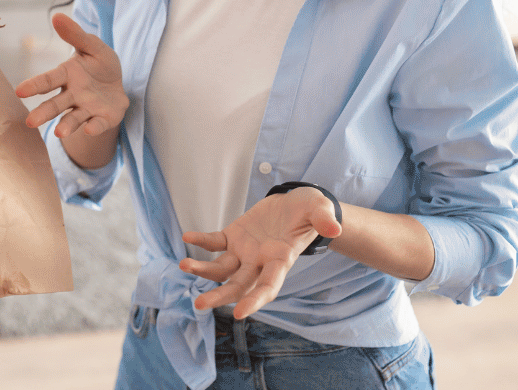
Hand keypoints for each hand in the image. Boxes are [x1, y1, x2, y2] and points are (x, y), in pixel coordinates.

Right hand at [15, 12, 124, 137]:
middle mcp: (72, 94)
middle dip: (44, 113)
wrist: (118, 83)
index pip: (48, 80)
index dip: (34, 85)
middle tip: (30, 123)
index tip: (19, 91)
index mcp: (67, 75)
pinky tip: (89, 130)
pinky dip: (94, 127)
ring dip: (66, 126)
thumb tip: (57, 16)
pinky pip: (98, 123)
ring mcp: (86, 108)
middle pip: (56, 104)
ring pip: (73, 118)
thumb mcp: (92, 46)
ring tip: (59, 133)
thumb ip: (75, 35)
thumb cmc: (99, 63)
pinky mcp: (102, 118)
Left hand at [179, 186, 341, 318]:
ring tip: (183, 265)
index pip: (268, 286)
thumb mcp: (319, 209)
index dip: (254, 301)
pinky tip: (187, 236)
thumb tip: (334, 228)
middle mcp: (260, 262)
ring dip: (203, 269)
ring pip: (222, 268)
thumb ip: (323, 219)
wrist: (295, 203)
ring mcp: (245, 251)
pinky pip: (214, 242)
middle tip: (199, 305)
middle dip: (220, 296)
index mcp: (282, 260)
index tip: (238, 314)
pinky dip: (202, 241)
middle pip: (238, 285)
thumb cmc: (309, 210)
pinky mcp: (233, 237)